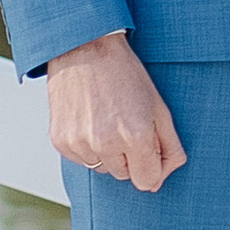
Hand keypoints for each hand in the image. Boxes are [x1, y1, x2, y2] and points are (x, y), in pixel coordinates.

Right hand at [46, 30, 186, 191]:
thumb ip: (169, 148)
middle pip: (124, 176)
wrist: (85, 48)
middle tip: (126, 122)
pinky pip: (81, 159)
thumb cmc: (126, 76)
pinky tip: (89, 118)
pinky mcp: (60, 141)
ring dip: (107, 151)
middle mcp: (106, 143)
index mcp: (136, 136)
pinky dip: (87, 145)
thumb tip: (160, 180)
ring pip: (102, 168)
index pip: (148, 182)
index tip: (149, 148)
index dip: (152, 166)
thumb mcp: (159, 107)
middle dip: (129, 156)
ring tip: (106, 117)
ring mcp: (80, 143)